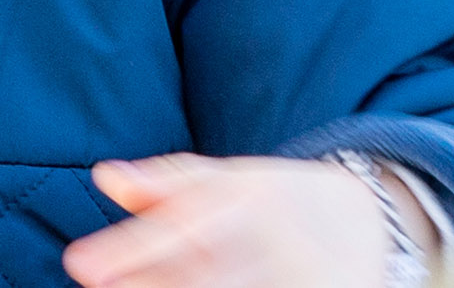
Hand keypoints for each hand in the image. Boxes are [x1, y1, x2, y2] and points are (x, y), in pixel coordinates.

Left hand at [61, 154, 393, 287]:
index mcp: (251, 200)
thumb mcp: (232, 178)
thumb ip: (168, 180)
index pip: (181, 227)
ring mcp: (300, 280)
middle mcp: (275, 243)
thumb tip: (104, 176)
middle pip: (202, 275)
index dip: (129, 249)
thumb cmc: (282, 200)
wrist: (374, 223)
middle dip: (148, 286)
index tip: (79, 265)